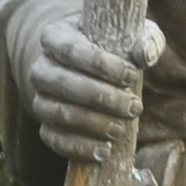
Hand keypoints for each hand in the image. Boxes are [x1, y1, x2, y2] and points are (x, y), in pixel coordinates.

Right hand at [25, 5, 157, 165]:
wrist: (82, 68)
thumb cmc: (111, 46)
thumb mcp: (129, 33)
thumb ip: (145, 39)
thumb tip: (146, 55)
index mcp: (54, 36)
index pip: (72, 50)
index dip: (103, 65)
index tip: (133, 76)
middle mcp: (40, 69)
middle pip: (65, 84)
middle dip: (103, 98)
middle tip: (134, 108)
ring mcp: (39, 99)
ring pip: (59, 113)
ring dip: (93, 124)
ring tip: (121, 130)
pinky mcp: (44, 125)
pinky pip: (54, 139)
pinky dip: (78, 147)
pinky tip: (104, 151)